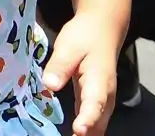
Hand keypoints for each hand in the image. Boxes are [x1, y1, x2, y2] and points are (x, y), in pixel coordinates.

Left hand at [44, 13, 120, 135]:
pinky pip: (94, 122)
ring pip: (99, 126)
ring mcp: (102, 100)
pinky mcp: (96, 101)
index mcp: (98, 81)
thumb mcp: (68, 46)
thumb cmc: (85, 36)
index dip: (87, 119)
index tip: (78, 130)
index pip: (94, 104)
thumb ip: (60, 66)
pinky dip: (86, 132)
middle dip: (86, 135)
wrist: (103, 29)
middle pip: (99, 123)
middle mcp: (105, 95)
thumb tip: (49, 85)